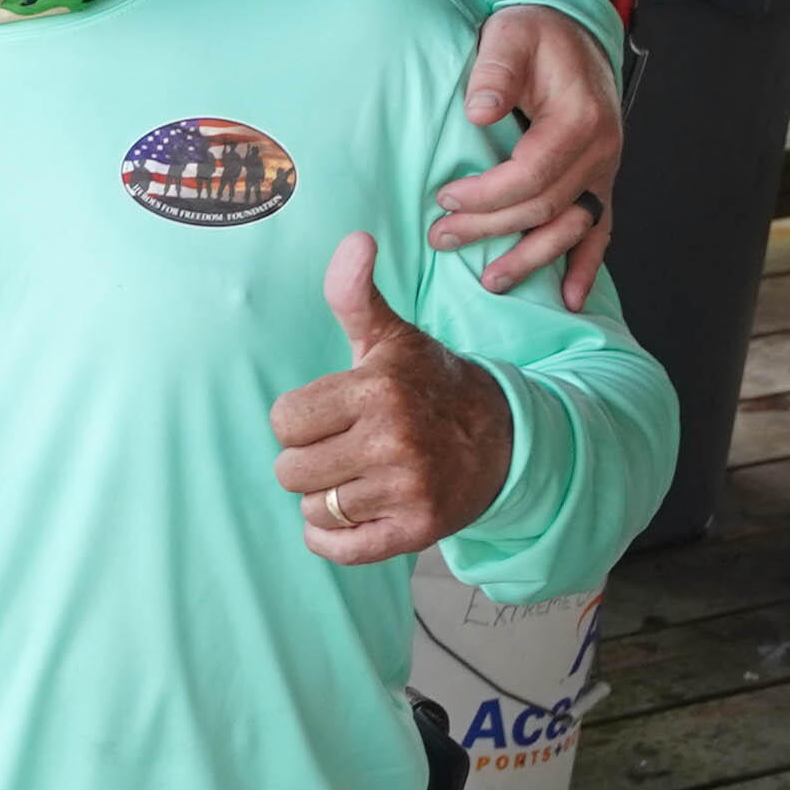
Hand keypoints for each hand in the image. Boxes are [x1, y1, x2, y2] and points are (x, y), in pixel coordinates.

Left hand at [273, 230, 513, 563]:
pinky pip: (341, 549)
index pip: (284, 421)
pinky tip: (355, 513)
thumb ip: (355, 295)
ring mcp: (410, 489)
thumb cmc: (429, 384)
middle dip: (309, 461)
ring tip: (361, 475)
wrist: (505, 437)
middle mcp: (395, 440)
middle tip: (347, 447)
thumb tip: (355, 239)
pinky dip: (334, 539)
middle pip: (290, 470)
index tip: (332, 415)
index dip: (301, 421)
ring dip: (326, 498)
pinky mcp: (420, 531)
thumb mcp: (392, 338)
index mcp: (378, 390)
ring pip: (314, 509)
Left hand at [430, 7, 621, 307]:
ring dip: (533, 258)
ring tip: (492, 282)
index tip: (444, 199)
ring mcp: (604, 170)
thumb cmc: (537, 34)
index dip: (487, 194)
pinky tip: (571, 297)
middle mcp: (601, 150)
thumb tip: (479, 113)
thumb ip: (496, 72)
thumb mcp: (510, 37)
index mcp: (580, 120)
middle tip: (442, 239)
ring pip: (573, 227)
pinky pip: (600, 230)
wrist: (571, 30)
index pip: (531, 174)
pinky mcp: (599, 180)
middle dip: (492, 228)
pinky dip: (586, 264)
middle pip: (546, 206)